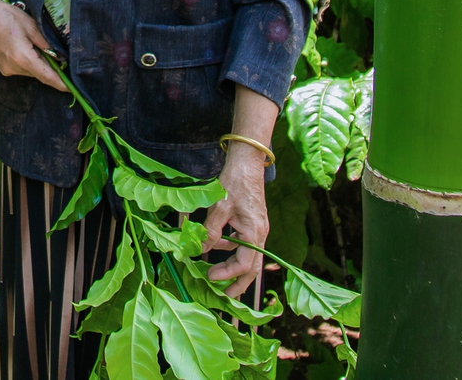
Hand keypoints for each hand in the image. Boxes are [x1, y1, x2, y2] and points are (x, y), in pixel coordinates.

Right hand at [0, 0, 66, 91]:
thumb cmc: (7, 16)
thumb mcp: (31, 26)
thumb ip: (46, 43)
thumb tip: (60, 56)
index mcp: (22, 57)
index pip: (46, 76)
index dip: (60, 84)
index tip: (72, 89)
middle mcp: (13, 67)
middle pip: (39, 73)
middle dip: (50, 68)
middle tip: (58, 55)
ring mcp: (5, 69)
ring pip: (30, 71)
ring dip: (37, 63)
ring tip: (34, 44)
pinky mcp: (1, 68)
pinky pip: (20, 69)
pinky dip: (27, 62)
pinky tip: (24, 47)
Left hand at [203, 142, 270, 299]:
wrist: (246, 162)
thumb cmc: (235, 182)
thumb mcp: (220, 207)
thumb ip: (211, 230)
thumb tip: (201, 250)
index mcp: (254, 233)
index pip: (244, 264)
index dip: (227, 274)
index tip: (210, 276)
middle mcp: (259, 234)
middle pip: (252, 268)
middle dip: (238, 285)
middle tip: (224, 299)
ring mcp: (257, 229)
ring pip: (248, 257)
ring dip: (233, 269)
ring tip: (216, 276)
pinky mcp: (251, 223)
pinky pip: (243, 243)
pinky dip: (230, 249)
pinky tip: (216, 245)